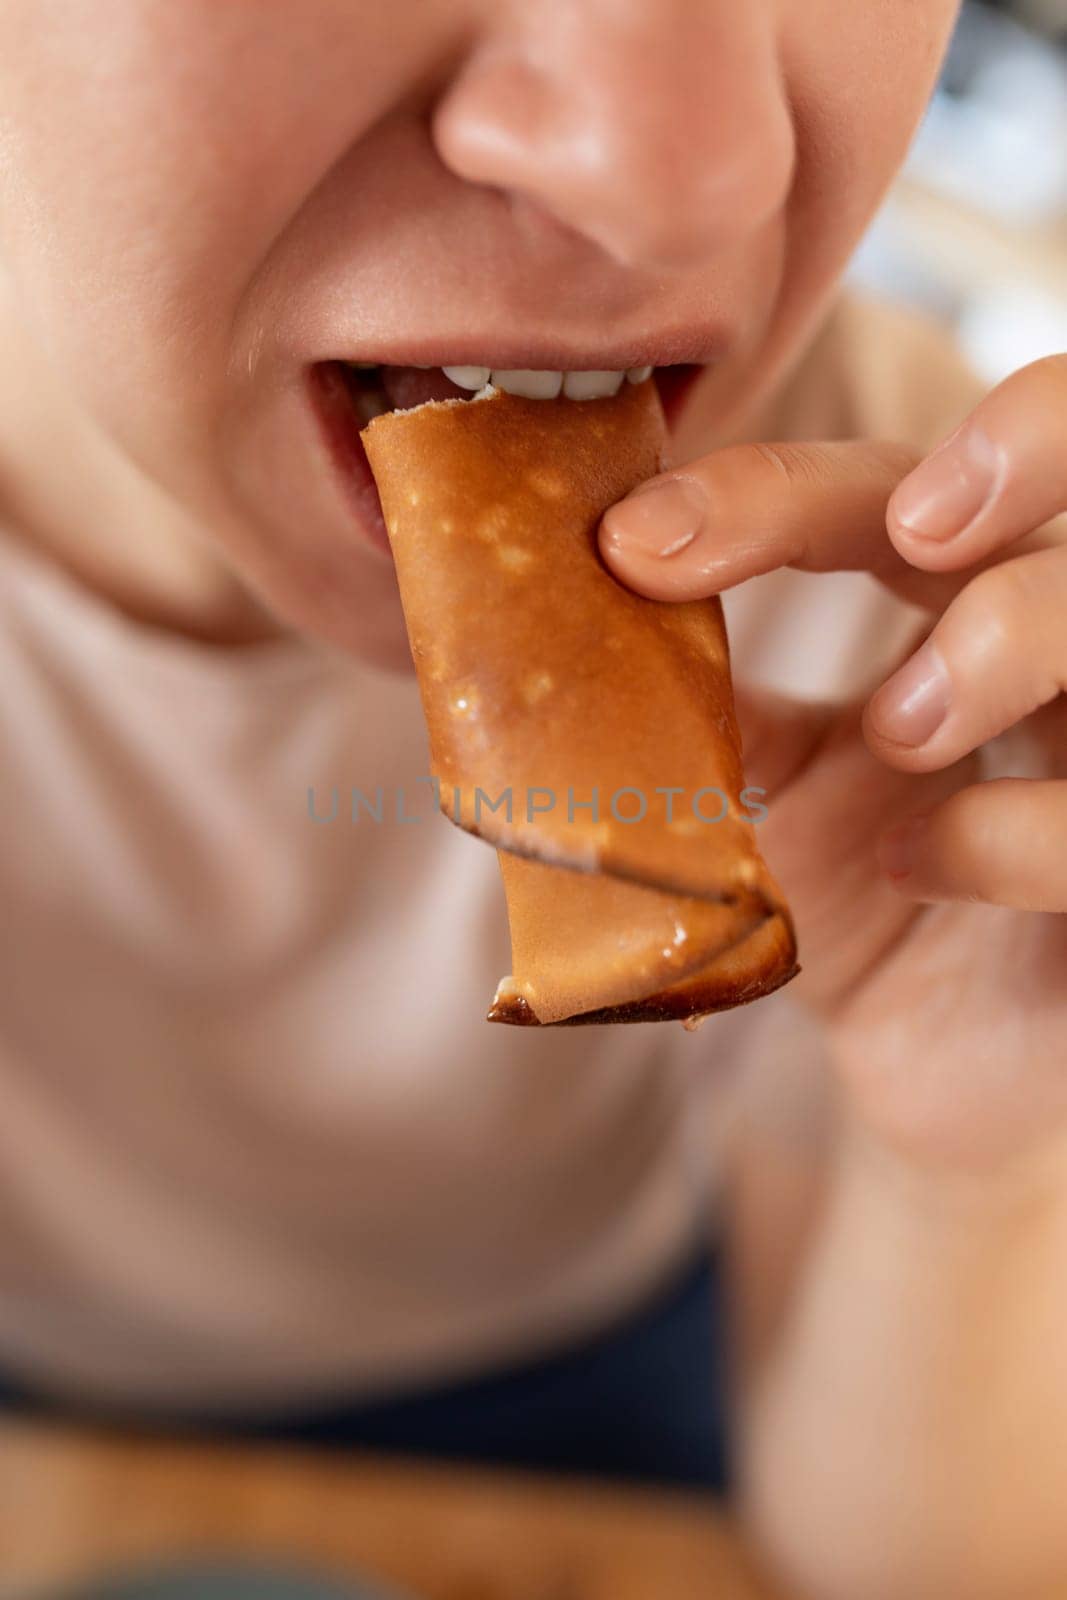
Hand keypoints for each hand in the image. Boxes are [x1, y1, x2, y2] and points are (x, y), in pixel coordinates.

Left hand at [601, 357, 1066, 1176]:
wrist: (961, 1062)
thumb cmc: (879, 908)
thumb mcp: (773, 798)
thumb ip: (702, 716)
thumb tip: (555, 653)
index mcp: (959, 597)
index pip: (886, 484)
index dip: (769, 490)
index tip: (633, 545)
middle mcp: (1056, 634)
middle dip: (1007, 455)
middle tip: (912, 531)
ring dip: (1000, 644)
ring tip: (898, 733)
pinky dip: (1012, 831)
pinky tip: (927, 873)